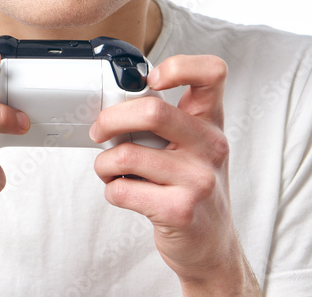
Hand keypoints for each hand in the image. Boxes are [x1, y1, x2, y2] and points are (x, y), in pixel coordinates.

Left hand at [91, 55, 259, 293]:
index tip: (151, 80)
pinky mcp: (180, 211)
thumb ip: (167, 123)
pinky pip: (122, 190)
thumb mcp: (193, 148)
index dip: (180, 65)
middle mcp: (211, 147)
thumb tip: (113, 104)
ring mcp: (199, 180)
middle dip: (110, 120)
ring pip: (127, 155)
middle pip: (152, 111)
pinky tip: (124, 193)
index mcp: (212, 122)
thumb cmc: (193, 188)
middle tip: (99, 132)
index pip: (213, 73)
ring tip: (110, 170)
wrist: (212, 246)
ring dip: (104, 164)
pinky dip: (111, 191)